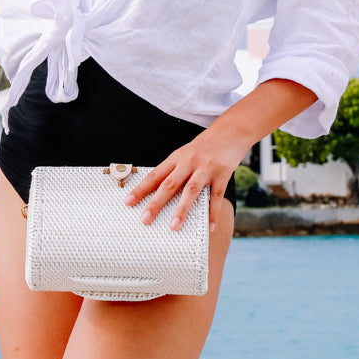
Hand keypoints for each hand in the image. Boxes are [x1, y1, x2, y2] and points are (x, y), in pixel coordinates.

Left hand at [121, 78, 317, 233]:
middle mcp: (189, 162)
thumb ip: (174, 170)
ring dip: (181, 210)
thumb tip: (157, 191)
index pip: (155, 175)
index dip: (141, 189)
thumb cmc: (205, 146)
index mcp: (176, 157)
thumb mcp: (185, 153)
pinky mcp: (222, 174)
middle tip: (144, 220)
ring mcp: (206, 168)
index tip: (128, 202)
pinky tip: (210, 227)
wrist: (230, 131)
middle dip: (155, 203)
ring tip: (174, 226)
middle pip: (169, 184)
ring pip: (191, 191)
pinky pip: (216, 197)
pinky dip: (213, 213)